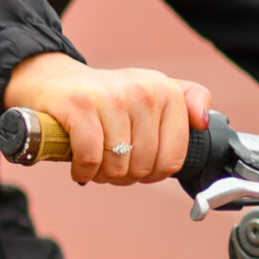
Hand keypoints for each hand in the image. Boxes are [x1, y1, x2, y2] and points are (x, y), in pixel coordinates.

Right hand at [3, 52, 211, 185]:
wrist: (53, 82)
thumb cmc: (105, 98)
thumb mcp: (151, 92)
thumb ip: (188, 101)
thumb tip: (204, 122)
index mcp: (165, 91)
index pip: (172, 158)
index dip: (151, 174)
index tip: (136, 166)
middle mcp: (143, 90)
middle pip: (144, 165)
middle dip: (124, 176)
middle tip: (110, 166)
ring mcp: (111, 97)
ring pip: (118, 164)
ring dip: (102, 175)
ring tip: (94, 166)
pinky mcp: (80, 105)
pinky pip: (91, 157)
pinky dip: (84, 171)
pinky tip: (79, 168)